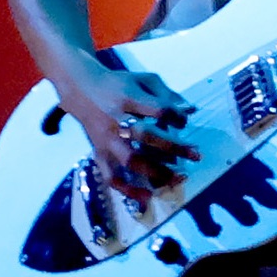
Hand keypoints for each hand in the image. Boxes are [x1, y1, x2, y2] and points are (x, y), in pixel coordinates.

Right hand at [65, 51, 202, 194]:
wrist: (81, 90)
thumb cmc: (118, 84)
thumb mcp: (143, 80)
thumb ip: (167, 94)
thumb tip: (190, 110)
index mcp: (128, 98)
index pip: (158, 110)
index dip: (176, 117)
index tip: (185, 121)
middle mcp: (116, 120)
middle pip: (146, 137)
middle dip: (174, 148)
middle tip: (196, 155)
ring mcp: (106, 140)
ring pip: (130, 160)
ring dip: (155, 171)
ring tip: (178, 178)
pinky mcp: (98, 153)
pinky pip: (110, 176)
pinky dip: (127, 189)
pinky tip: (147, 196)